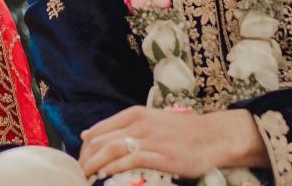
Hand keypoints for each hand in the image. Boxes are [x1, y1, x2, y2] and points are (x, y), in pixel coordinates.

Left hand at [78, 106, 268, 179]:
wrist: (212, 136)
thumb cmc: (179, 132)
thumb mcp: (147, 121)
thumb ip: (120, 127)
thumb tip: (87, 134)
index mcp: (134, 114)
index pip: (99, 130)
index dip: (85, 148)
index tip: (79, 161)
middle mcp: (139, 124)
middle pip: (101, 140)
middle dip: (86, 158)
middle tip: (79, 173)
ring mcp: (150, 139)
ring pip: (112, 149)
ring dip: (95, 164)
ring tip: (87, 176)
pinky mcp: (161, 155)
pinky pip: (130, 160)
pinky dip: (114, 168)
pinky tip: (105, 175)